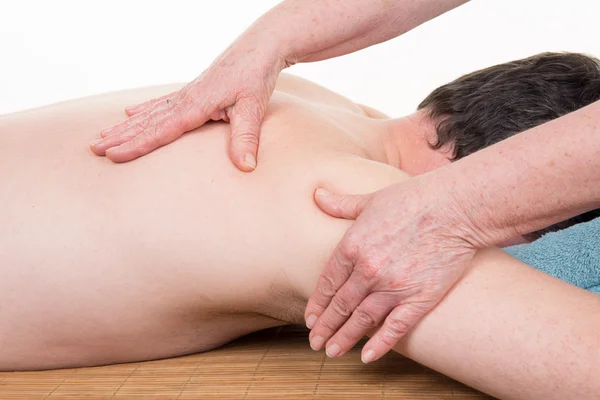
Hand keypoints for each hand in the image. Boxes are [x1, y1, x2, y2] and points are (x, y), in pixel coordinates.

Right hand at [90, 39, 286, 170]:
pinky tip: (131, 113)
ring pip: (149, 113)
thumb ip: (246, 138)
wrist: (259, 47)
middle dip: (120, 136)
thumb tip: (246, 168)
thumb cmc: (256, 77)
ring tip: (103, 135)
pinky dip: (144, 110)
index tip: (113, 155)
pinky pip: (161, 103)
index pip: (161, 130)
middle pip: (147, 121)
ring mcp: (187, 93)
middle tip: (94, 149)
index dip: (137, 144)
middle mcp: (185, 98)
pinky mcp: (193, 90)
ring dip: (126, 125)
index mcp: (196, 105)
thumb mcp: (254, 108)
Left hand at [305, 177, 480, 362]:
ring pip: (362, 320)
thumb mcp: (370, 199)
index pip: (328, 283)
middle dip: (325, 326)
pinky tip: (367, 357)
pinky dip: (380, 344)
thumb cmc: (413, 199)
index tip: (311, 318)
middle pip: (341, 305)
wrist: (456, 207)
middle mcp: (368, 271)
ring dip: (344, 338)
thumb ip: (341, 204)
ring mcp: (393, 287)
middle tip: (316, 342)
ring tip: (332, 352)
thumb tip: (317, 195)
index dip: (318, 304)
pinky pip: (394, 328)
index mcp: (352, 246)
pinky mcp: (419, 298)